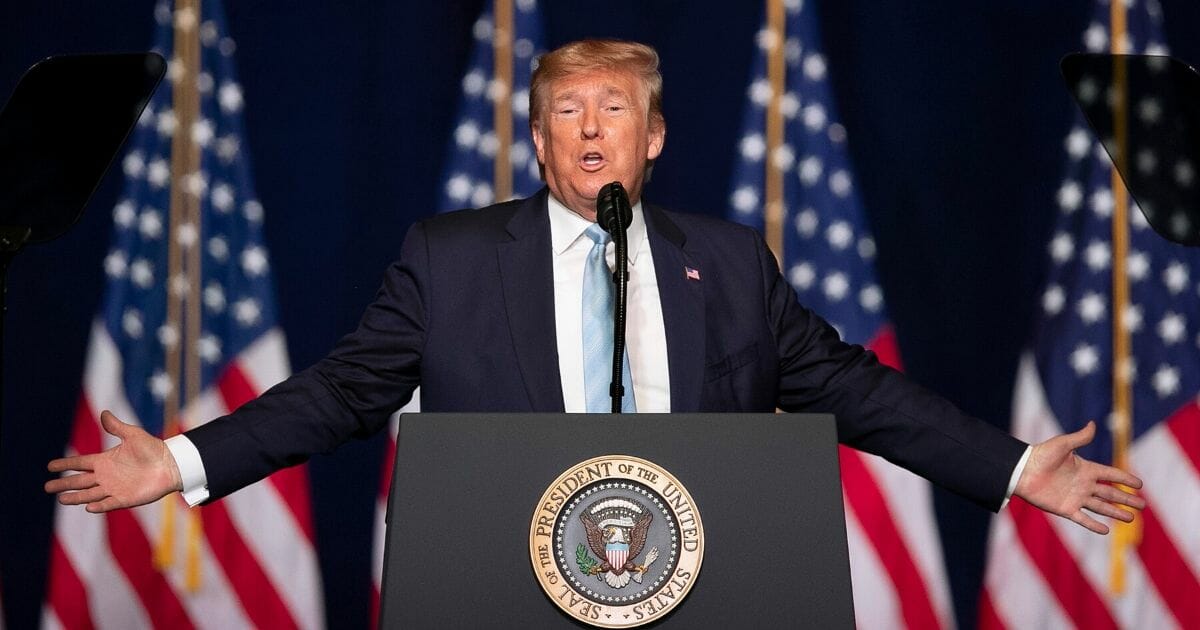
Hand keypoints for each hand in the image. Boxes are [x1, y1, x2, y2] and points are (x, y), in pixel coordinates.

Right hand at [45, 411, 182, 512]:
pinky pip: (108, 504)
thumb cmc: (153, 449)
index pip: (80, 463)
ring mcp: (114, 488)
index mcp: (105, 461)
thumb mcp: (133, 435)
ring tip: (61, 498)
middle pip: (79, 481)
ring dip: (75, 497)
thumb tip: (104, 413)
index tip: (50, 466)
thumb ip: (117, 427)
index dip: (65, 464)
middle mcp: (106, 476)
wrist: (171, 464)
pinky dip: (98, 506)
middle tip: (47, 487)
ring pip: (89, 494)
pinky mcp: (125, 499)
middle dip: (63, 484)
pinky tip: (87, 506)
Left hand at [1014, 420, 1145, 533]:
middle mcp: (1083, 484)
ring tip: (1131, 518)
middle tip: (1143, 505)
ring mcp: (1075, 498)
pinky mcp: (1065, 509)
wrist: (1021, 471)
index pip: (1111, 474)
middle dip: (1126, 498)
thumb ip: (1079, 438)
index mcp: (1085, 469)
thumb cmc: (1040, 455)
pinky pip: (1083, 519)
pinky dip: (1094, 525)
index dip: (1125, 478)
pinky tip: (1106, 531)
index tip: (1140, 484)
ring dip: (1116, 512)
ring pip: (1101, 507)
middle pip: (1110, 493)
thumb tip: (1093, 424)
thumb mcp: (1062, 445)